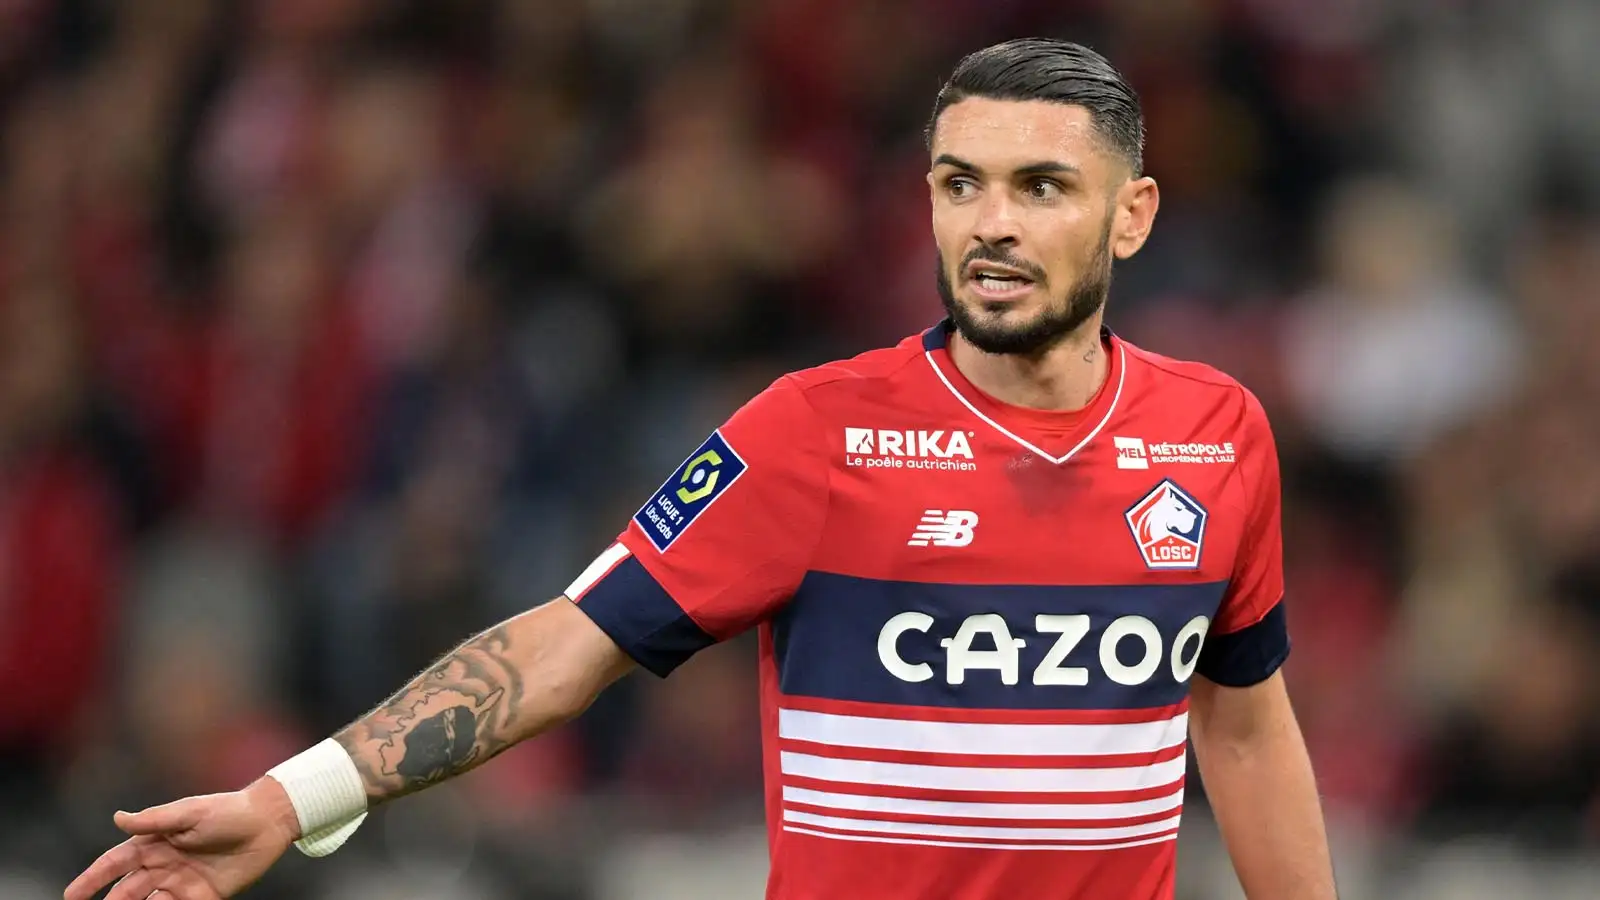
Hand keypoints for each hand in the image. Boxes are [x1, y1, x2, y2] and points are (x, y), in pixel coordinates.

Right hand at [64, 779, 301, 899]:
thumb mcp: (190, 813)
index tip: (71, 895)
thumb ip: (154, 820)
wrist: (269, 822)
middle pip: (127, 890)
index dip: (92, 879)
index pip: (115, 863)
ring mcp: (182, 883)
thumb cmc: (227, 811)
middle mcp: (163, 865)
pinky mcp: (204, 897)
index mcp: (154, 842)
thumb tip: (117, 818)